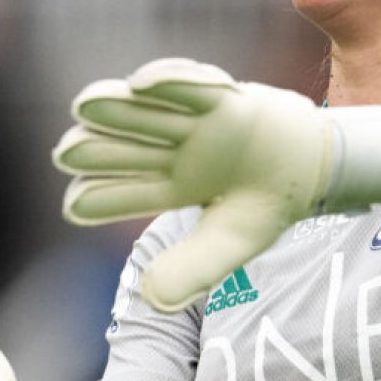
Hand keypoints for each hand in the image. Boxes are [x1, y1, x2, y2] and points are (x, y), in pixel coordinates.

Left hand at [52, 58, 332, 311]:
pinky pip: (192, 85)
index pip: (127, 195)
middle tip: (66, 151)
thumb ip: (194, 270)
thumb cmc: (265, 205)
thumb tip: (149, 299)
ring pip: (146, 114)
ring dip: (115, 108)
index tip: (73, 206)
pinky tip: (140, 83)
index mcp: (170, 189)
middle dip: (97, 149)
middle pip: (126, 149)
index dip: (100, 199)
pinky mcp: (221, 96)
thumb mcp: (231, 242)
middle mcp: (172, 153)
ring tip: (83, 106)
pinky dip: (170, 80)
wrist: (315, 166)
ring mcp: (193, 123)